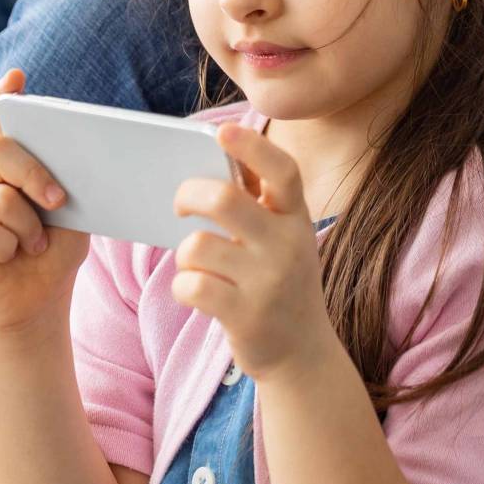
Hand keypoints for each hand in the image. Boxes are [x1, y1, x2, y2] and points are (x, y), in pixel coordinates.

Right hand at [0, 68, 89, 332]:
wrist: (38, 299)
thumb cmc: (54, 249)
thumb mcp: (71, 212)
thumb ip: (66, 182)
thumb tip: (80, 162)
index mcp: (9, 164)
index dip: (2, 97)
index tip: (16, 77)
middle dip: (34, 175)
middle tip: (58, 201)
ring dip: (27, 228)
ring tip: (34, 245)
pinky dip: (7, 248)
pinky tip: (9, 257)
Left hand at [169, 123, 333, 381]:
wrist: (302, 353)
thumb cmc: (280, 282)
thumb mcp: (283, 239)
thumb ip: (259, 203)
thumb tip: (214, 159)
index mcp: (296, 218)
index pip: (282, 171)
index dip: (253, 147)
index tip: (223, 130)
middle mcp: (287, 245)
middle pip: (225, 199)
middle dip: (189, 194)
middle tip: (180, 205)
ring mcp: (268, 282)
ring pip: (197, 246)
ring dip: (185, 255)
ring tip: (197, 265)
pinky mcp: (246, 316)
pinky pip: (191, 286)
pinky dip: (184, 286)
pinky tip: (198, 292)